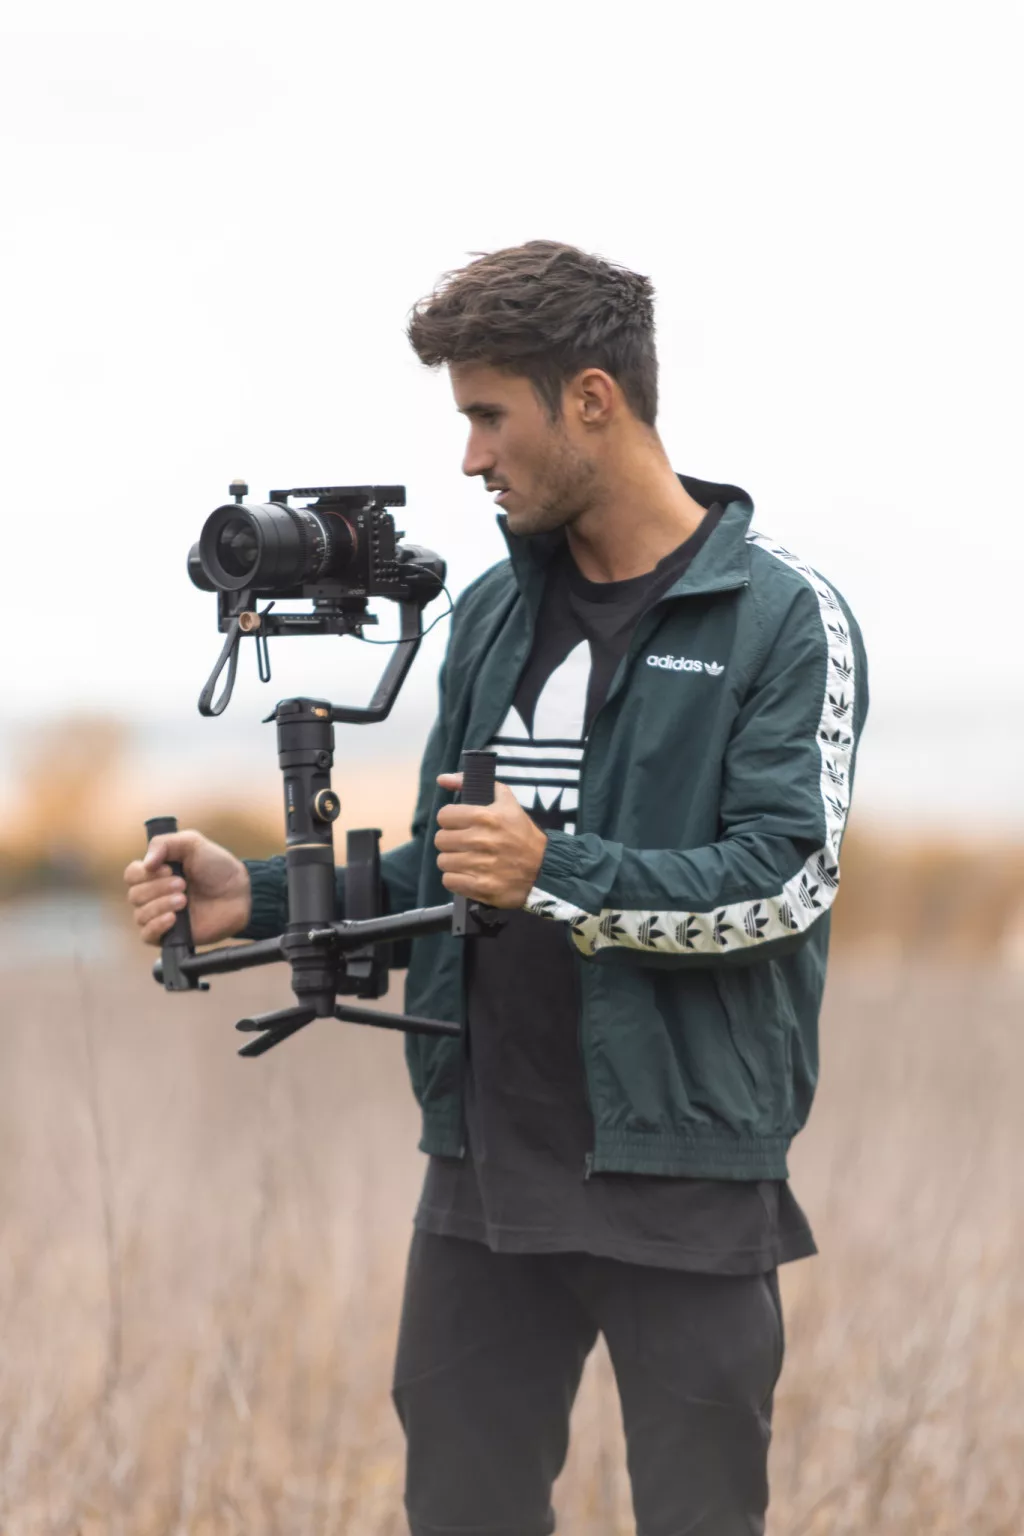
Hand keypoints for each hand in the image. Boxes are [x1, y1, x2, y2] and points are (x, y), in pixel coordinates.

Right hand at [124, 830, 251, 946]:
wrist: (240, 892)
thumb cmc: (217, 867)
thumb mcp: (192, 843)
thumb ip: (164, 843)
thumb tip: (145, 863)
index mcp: (156, 873)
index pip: (131, 875)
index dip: (144, 873)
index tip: (168, 870)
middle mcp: (154, 895)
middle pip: (134, 895)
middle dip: (158, 888)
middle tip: (183, 884)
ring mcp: (161, 915)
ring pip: (140, 915)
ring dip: (161, 905)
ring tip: (184, 900)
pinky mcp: (170, 935)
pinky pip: (147, 936)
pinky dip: (157, 926)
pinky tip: (173, 918)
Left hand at [434, 773, 547, 907]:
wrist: (544, 868)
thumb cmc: (522, 833)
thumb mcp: (506, 802)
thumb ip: (471, 784)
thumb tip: (442, 779)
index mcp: (485, 816)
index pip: (444, 816)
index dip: (451, 821)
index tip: (461, 825)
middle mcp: (480, 840)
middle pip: (441, 839)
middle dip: (452, 841)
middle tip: (465, 844)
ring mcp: (480, 865)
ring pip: (443, 861)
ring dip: (453, 861)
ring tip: (468, 860)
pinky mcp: (480, 887)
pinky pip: (449, 881)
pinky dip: (457, 879)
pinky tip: (469, 874)